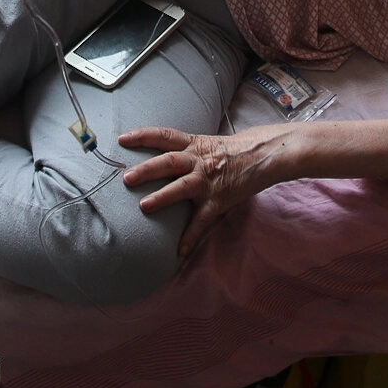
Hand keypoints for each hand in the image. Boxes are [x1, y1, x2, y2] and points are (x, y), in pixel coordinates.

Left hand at [121, 126, 291, 255]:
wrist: (265, 154)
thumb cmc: (233, 150)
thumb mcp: (207, 142)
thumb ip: (186, 149)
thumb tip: (159, 155)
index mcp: (194, 144)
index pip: (164, 136)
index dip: (143, 136)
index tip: (122, 140)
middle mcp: (199, 160)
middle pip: (169, 161)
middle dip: (147, 169)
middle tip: (126, 178)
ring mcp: (209, 181)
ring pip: (182, 186)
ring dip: (162, 196)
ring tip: (144, 206)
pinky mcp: (219, 200)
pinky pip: (202, 220)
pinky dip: (190, 237)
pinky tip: (179, 251)